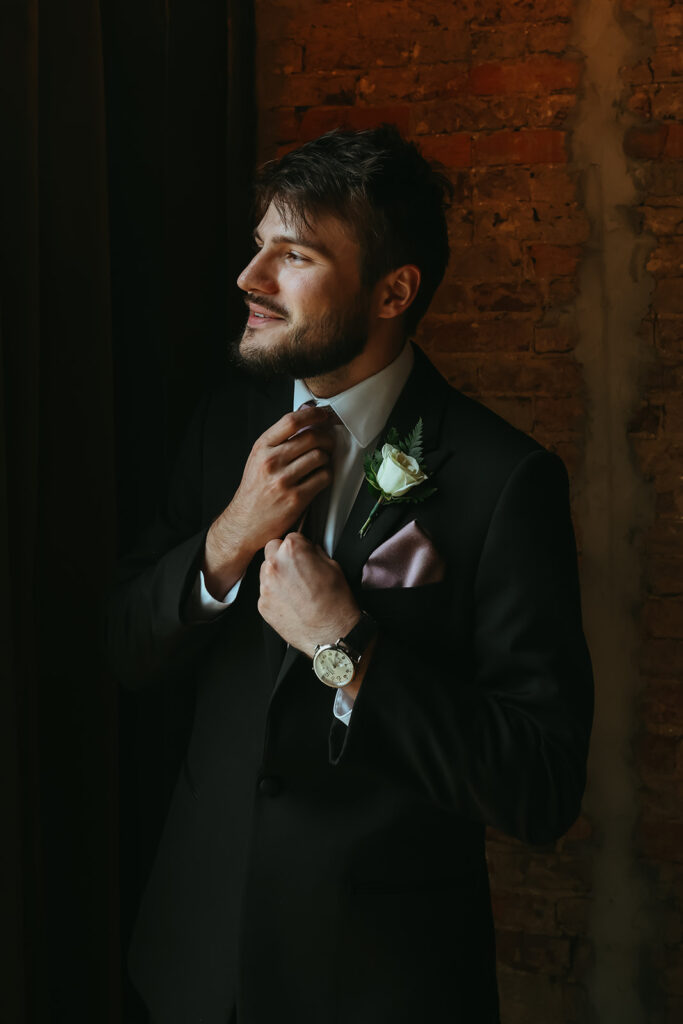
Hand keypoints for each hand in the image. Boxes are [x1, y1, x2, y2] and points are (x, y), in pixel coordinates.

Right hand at [203, 405, 336, 596]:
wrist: (245, 523)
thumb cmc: (255, 490)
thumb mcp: (259, 459)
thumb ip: (279, 441)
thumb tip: (307, 418)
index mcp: (262, 447)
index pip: (291, 421)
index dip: (313, 414)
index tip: (324, 415)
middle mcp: (271, 461)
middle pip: (311, 437)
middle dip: (326, 438)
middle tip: (328, 443)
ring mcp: (283, 481)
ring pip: (320, 456)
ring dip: (327, 458)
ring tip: (321, 463)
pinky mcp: (296, 498)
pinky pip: (323, 478)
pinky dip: (327, 475)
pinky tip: (320, 478)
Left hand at [258, 533, 360, 658]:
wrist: (331, 634)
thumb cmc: (336, 603)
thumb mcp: (333, 566)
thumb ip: (314, 552)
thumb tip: (308, 550)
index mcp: (293, 551)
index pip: (290, 537)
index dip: (299, 547)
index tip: (304, 554)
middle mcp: (275, 565)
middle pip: (272, 550)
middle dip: (283, 556)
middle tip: (297, 569)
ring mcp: (266, 586)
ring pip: (266, 571)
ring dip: (277, 575)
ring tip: (296, 589)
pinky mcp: (262, 604)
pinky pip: (265, 592)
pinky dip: (275, 595)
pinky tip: (291, 602)